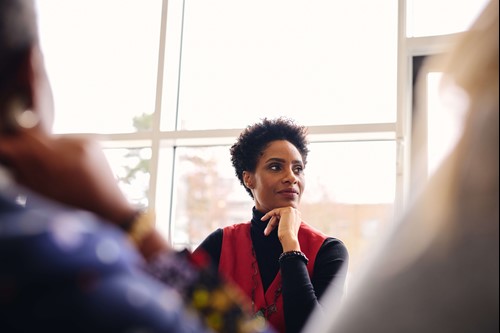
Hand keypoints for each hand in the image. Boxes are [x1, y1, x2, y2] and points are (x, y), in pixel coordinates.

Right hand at [0, 128, 135, 225]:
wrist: (108, 206)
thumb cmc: (74, 206)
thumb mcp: (42, 192)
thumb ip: (23, 170)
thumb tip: (8, 151)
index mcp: (62, 162)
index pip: (27, 142)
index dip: (10, 145)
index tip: (4, 148)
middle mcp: (76, 147)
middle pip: (38, 139)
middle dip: (28, 150)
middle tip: (25, 164)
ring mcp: (86, 142)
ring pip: (52, 140)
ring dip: (47, 151)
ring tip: (55, 172)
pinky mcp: (92, 141)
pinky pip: (67, 142)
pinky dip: (62, 152)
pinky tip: (68, 168)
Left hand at [261, 206, 301, 251]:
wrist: (289, 239)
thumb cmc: (287, 238)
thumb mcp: (285, 229)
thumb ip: (283, 223)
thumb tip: (276, 222)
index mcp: (297, 218)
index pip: (284, 218)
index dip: (276, 223)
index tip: (269, 228)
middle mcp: (296, 213)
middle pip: (279, 216)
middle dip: (272, 224)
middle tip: (266, 232)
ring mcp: (292, 211)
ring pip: (276, 215)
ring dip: (270, 224)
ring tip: (266, 232)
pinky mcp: (287, 210)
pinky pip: (274, 211)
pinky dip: (268, 215)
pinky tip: (263, 219)